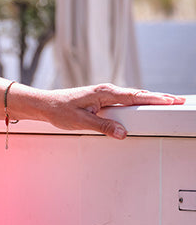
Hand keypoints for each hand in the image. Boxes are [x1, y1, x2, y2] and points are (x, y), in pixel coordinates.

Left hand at [28, 82, 184, 138]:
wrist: (46, 104)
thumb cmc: (60, 110)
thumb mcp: (81, 122)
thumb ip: (103, 127)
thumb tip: (122, 133)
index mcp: (105, 92)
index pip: (135, 96)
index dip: (154, 99)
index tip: (170, 101)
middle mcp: (108, 90)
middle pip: (139, 94)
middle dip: (160, 97)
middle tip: (179, 101)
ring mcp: (106, 94)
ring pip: (134, 96)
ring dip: (152, 99)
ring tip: (170, 101)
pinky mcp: (103, 98)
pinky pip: (126, 99)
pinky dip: (140, 101)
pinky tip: (148, 104)